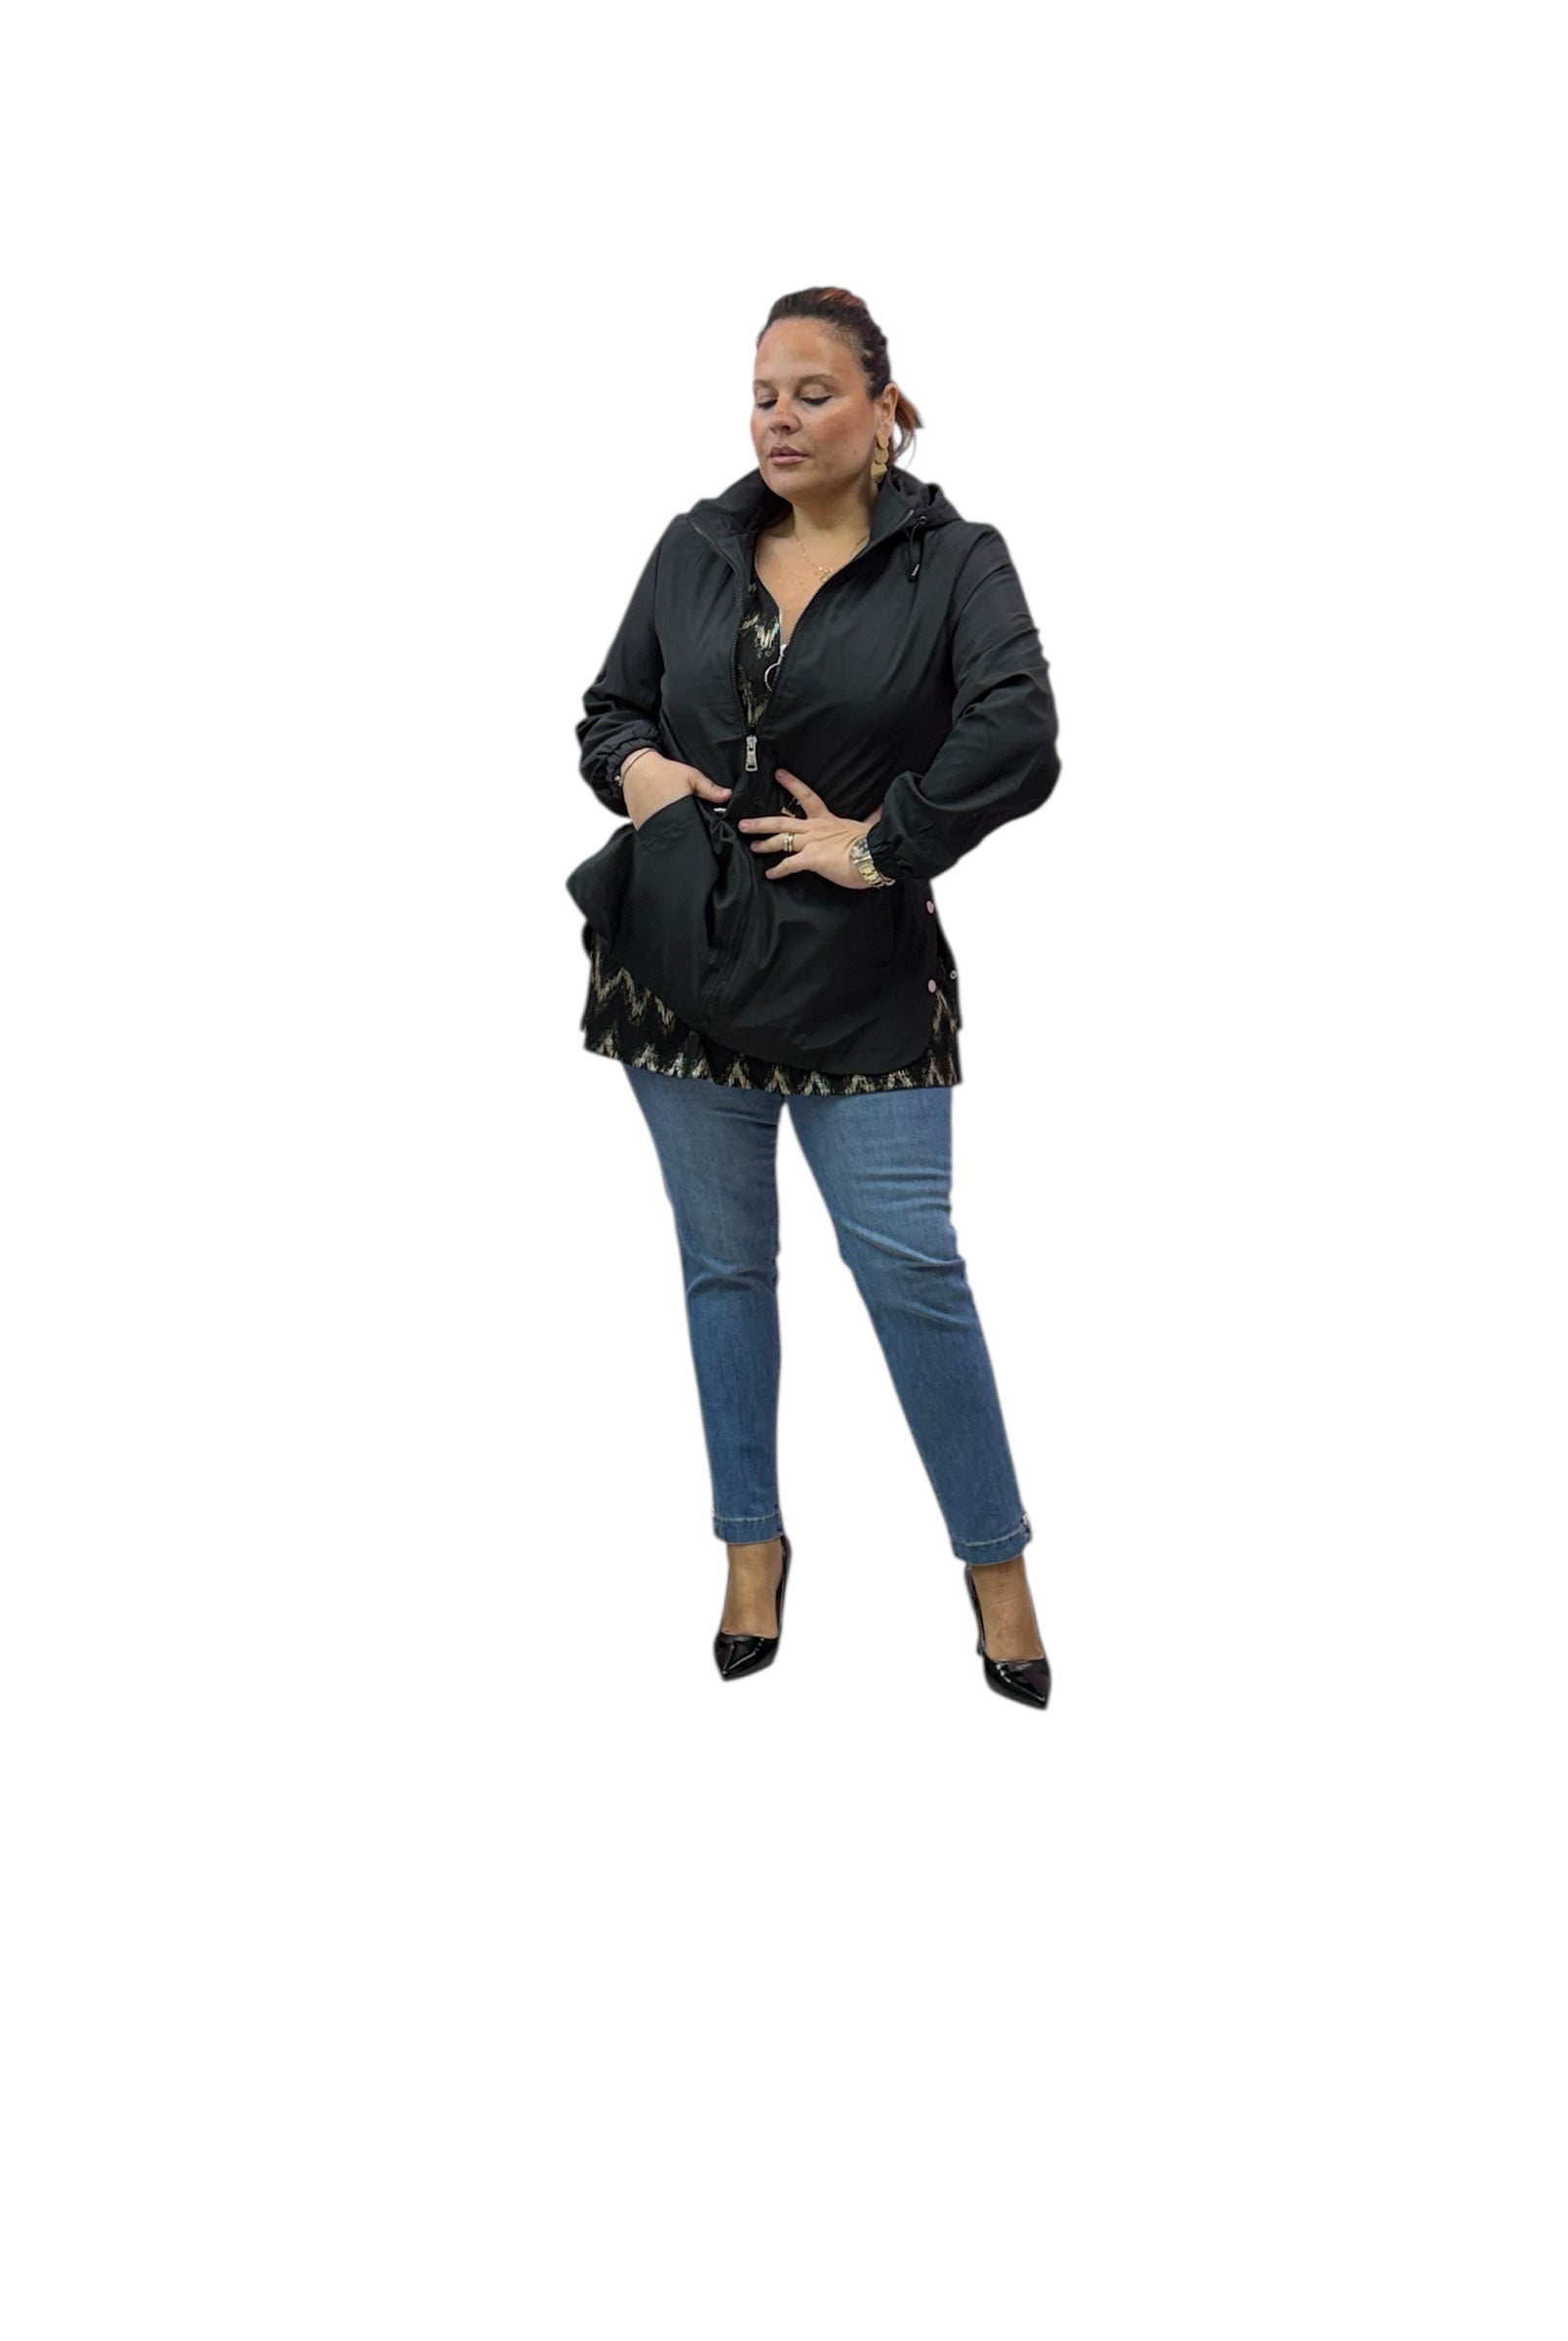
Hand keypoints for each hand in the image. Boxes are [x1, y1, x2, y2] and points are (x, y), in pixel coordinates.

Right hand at [625, 753, 732, 830]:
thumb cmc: (663, 771)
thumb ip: (709, 788)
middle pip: (679, 835)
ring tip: (673, 819)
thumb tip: (727, 796)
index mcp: (678, 811)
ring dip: (671, 830)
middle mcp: (663, 821)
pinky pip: (652, 833)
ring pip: (665, 836)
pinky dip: (658, 829)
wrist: (636, 767)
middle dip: (686, 831)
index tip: (702, 827)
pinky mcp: (639, 827)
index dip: (700, 830)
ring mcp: (649, 826)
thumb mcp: (690, 776)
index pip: (693, 830)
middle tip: (688, 821)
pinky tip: (661, 819)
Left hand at [737, 773, 884, 887]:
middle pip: (782, 821)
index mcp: (827, 819)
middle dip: (760, 822)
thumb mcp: (869, 826)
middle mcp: (814, 828)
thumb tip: (883, 806)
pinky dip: (778, 870)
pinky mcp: (811, 859)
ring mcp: (811, 843)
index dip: (791, 783)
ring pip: (780, 840)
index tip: (778, 773)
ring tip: (752, 845)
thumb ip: (872, 817)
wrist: (874, 855)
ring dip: (764, 843)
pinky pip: (789, 864)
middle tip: (743, 823)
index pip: (806, 796)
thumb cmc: (872, 843)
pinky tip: (770, 874)